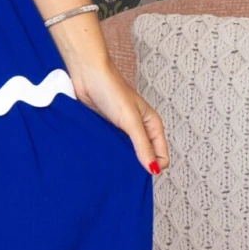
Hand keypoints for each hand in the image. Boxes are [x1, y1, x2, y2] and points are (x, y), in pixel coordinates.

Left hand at [67, 55, 168, 175]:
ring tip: (112, 168)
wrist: (87, 75)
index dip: (153, 166)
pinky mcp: (107, 130)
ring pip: (126, 154)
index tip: (138, 173)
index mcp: (152, 125)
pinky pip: (111, 148)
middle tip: (124, 174)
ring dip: (121, 161)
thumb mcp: (130, 120)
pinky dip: (108, 154)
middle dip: (136, 167)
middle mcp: (140, 129)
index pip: (161, 156)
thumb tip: (153, 169)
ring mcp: (122, 131)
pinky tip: (102, 159)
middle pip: (144, 157)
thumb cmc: (111, 90)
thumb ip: (142, 145)